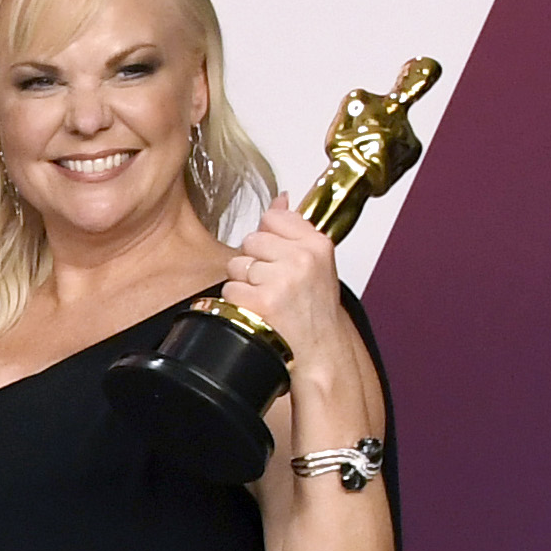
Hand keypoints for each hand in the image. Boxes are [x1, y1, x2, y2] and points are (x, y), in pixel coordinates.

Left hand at [214, 200, 369, 399]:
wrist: (319, 352)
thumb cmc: (315, 312)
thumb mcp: (317, 264)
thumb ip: (296, 229)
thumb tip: (280, 198)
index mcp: (317, 245)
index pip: (274, 217)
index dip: (269, 239)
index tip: (279, 257)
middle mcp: (301, 259)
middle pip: (251, 240)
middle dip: (254, 261)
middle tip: (273, 284)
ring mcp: (281, 280)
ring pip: (237, 265)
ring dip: (245, 283)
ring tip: (267, 299)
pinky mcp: (261, 301)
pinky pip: (230, 290)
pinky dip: (239, 303)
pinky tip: (259, 311)